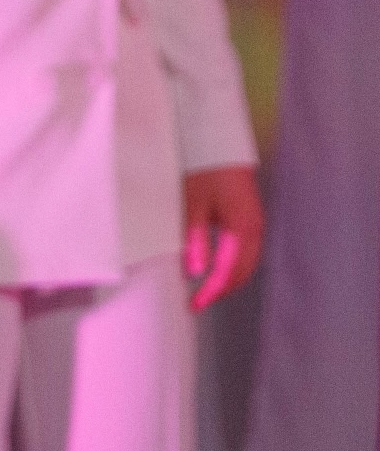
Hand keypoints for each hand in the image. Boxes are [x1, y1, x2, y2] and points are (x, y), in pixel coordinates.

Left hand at [183, 165, 263, 310]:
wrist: (220, 145)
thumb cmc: (204, 170)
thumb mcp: (193, 204)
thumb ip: (195, 239)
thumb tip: (195, 271)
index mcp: (241, 228)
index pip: (227, 272)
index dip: (211, 292)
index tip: (195, 305)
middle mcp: (254, 230)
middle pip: (241, 273)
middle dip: (220, 291)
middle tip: (198, 303)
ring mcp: (256, 226)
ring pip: (247, 265)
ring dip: (228, 281)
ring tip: (206, 292)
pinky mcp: (252, 221)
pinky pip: (247, 253)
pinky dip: (234, 267)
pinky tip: (219, 270)